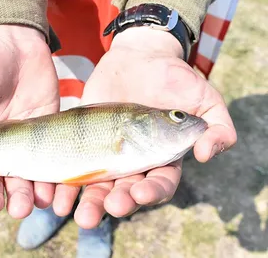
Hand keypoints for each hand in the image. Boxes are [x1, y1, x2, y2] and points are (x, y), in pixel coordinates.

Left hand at [51, 27, 236, 227]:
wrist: (139, 58)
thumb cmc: (175, 78)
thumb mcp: (204, 98)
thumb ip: (217, 126)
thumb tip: (208, 153)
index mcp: (163, 158)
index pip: (160, 184)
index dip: (152, 192)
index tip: (141, 193)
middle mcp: (135, 163)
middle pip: (126, 192)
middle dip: (118, 202)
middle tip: (108, 208)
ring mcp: (108, 155)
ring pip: (98, 186)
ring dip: (89, 202)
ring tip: (79, 214)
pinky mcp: (85, 143)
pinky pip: (74, 166)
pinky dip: (65, 182)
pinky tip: (56, 194)